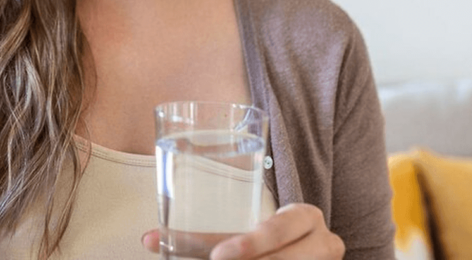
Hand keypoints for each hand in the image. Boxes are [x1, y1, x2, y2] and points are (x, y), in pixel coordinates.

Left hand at [141, 204, 344, 259]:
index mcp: (306, 216)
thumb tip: (147, 240)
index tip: (218, 255)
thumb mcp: (245, 230)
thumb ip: (206, 238)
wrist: (304, 248)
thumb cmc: (266, 238)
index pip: (280, 227)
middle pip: (282, 259)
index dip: (251, 243)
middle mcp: (324, 242)